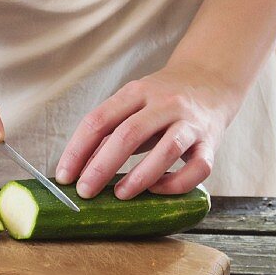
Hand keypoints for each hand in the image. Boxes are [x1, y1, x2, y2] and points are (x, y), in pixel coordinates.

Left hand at [54, 62, 245, 198]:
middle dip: (101, 167)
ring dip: (139, 176)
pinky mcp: (211, 142)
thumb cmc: (162, 99)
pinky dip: (177, 183)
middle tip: (85, 192)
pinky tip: (158, 189)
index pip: (99, 119)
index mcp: (136, 92)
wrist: (211, 79)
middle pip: (128, 134)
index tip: (63, 176)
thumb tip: (79, 169)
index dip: (77, 150)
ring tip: (120, 195)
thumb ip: (109, 132)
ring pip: (167, 150)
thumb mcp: (132, 104)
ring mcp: (190, 122)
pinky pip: (199, 168)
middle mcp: (164, 103)